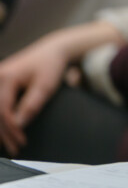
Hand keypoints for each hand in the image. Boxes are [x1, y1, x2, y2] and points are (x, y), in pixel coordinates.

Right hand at [0, 37, 71, 155]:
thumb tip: (18, 125)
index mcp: (6, 77)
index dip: (11, 128)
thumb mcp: (46, 86)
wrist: (51, 51)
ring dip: (0, 129)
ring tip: (9, 145)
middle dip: (4, 133)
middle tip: (16, 148)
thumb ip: (31, 105)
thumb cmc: (50, 66)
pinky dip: (0, 120)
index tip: (22, 141)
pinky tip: (4, 133)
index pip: (3, 110)